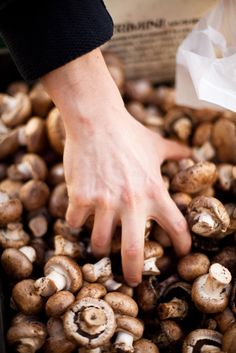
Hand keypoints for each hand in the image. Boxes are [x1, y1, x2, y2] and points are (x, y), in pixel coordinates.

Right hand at [41, 48, 190, 285]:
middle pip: (133, 252)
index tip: (181, 253)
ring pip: (99, 243)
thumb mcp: (156, 144)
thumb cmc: (128, 133)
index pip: (176, 227)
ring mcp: (104, 202)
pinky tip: (78, 216)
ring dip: (100, 247)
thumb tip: (192, 152)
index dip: (182, 244)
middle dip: (133, 273)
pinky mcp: (80, 198)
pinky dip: (76, 223)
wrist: (96, 121)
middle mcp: (131, 203)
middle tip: (132, 281)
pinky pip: (75, 223)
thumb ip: (176, 152)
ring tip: (100, 244)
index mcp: (154, 192)